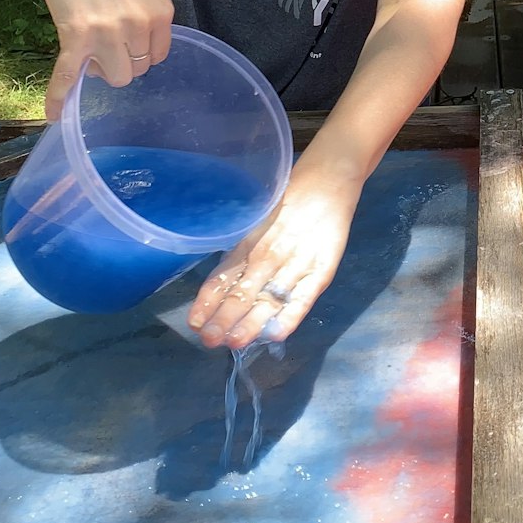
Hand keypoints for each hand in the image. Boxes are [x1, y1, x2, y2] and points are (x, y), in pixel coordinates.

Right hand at [28, 0, 175, 120]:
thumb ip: (146, 19)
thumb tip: (139, 51)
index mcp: (160, 12)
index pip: (156, 57)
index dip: (137, 54)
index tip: (123, 44)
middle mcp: (139, 23)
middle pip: (135, 70)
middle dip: (118, 61)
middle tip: (101, 40)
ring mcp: (109, 30)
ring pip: (112, 77)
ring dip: (98, 68)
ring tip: (86, 46)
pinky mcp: (77, 34)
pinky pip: (70, 75)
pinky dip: (60, 96)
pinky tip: (54, 113)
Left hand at [186, 163, 360, 348]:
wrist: (328, 180)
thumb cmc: (289, 203)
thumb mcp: (257, 226)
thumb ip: (241, 256)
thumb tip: (218, 292)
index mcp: (248, 245)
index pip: (223, 276)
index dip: (208, 301)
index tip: (195, 323)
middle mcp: (267, 256)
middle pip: (243, 291)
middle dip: (224, 318)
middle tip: (209, 340)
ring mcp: (295, 263)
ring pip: (268, 297)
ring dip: (250, 322)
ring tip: (234, 342)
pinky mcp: (321, 269)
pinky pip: (304, 296)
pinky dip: (291, 316)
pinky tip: (276, 334)